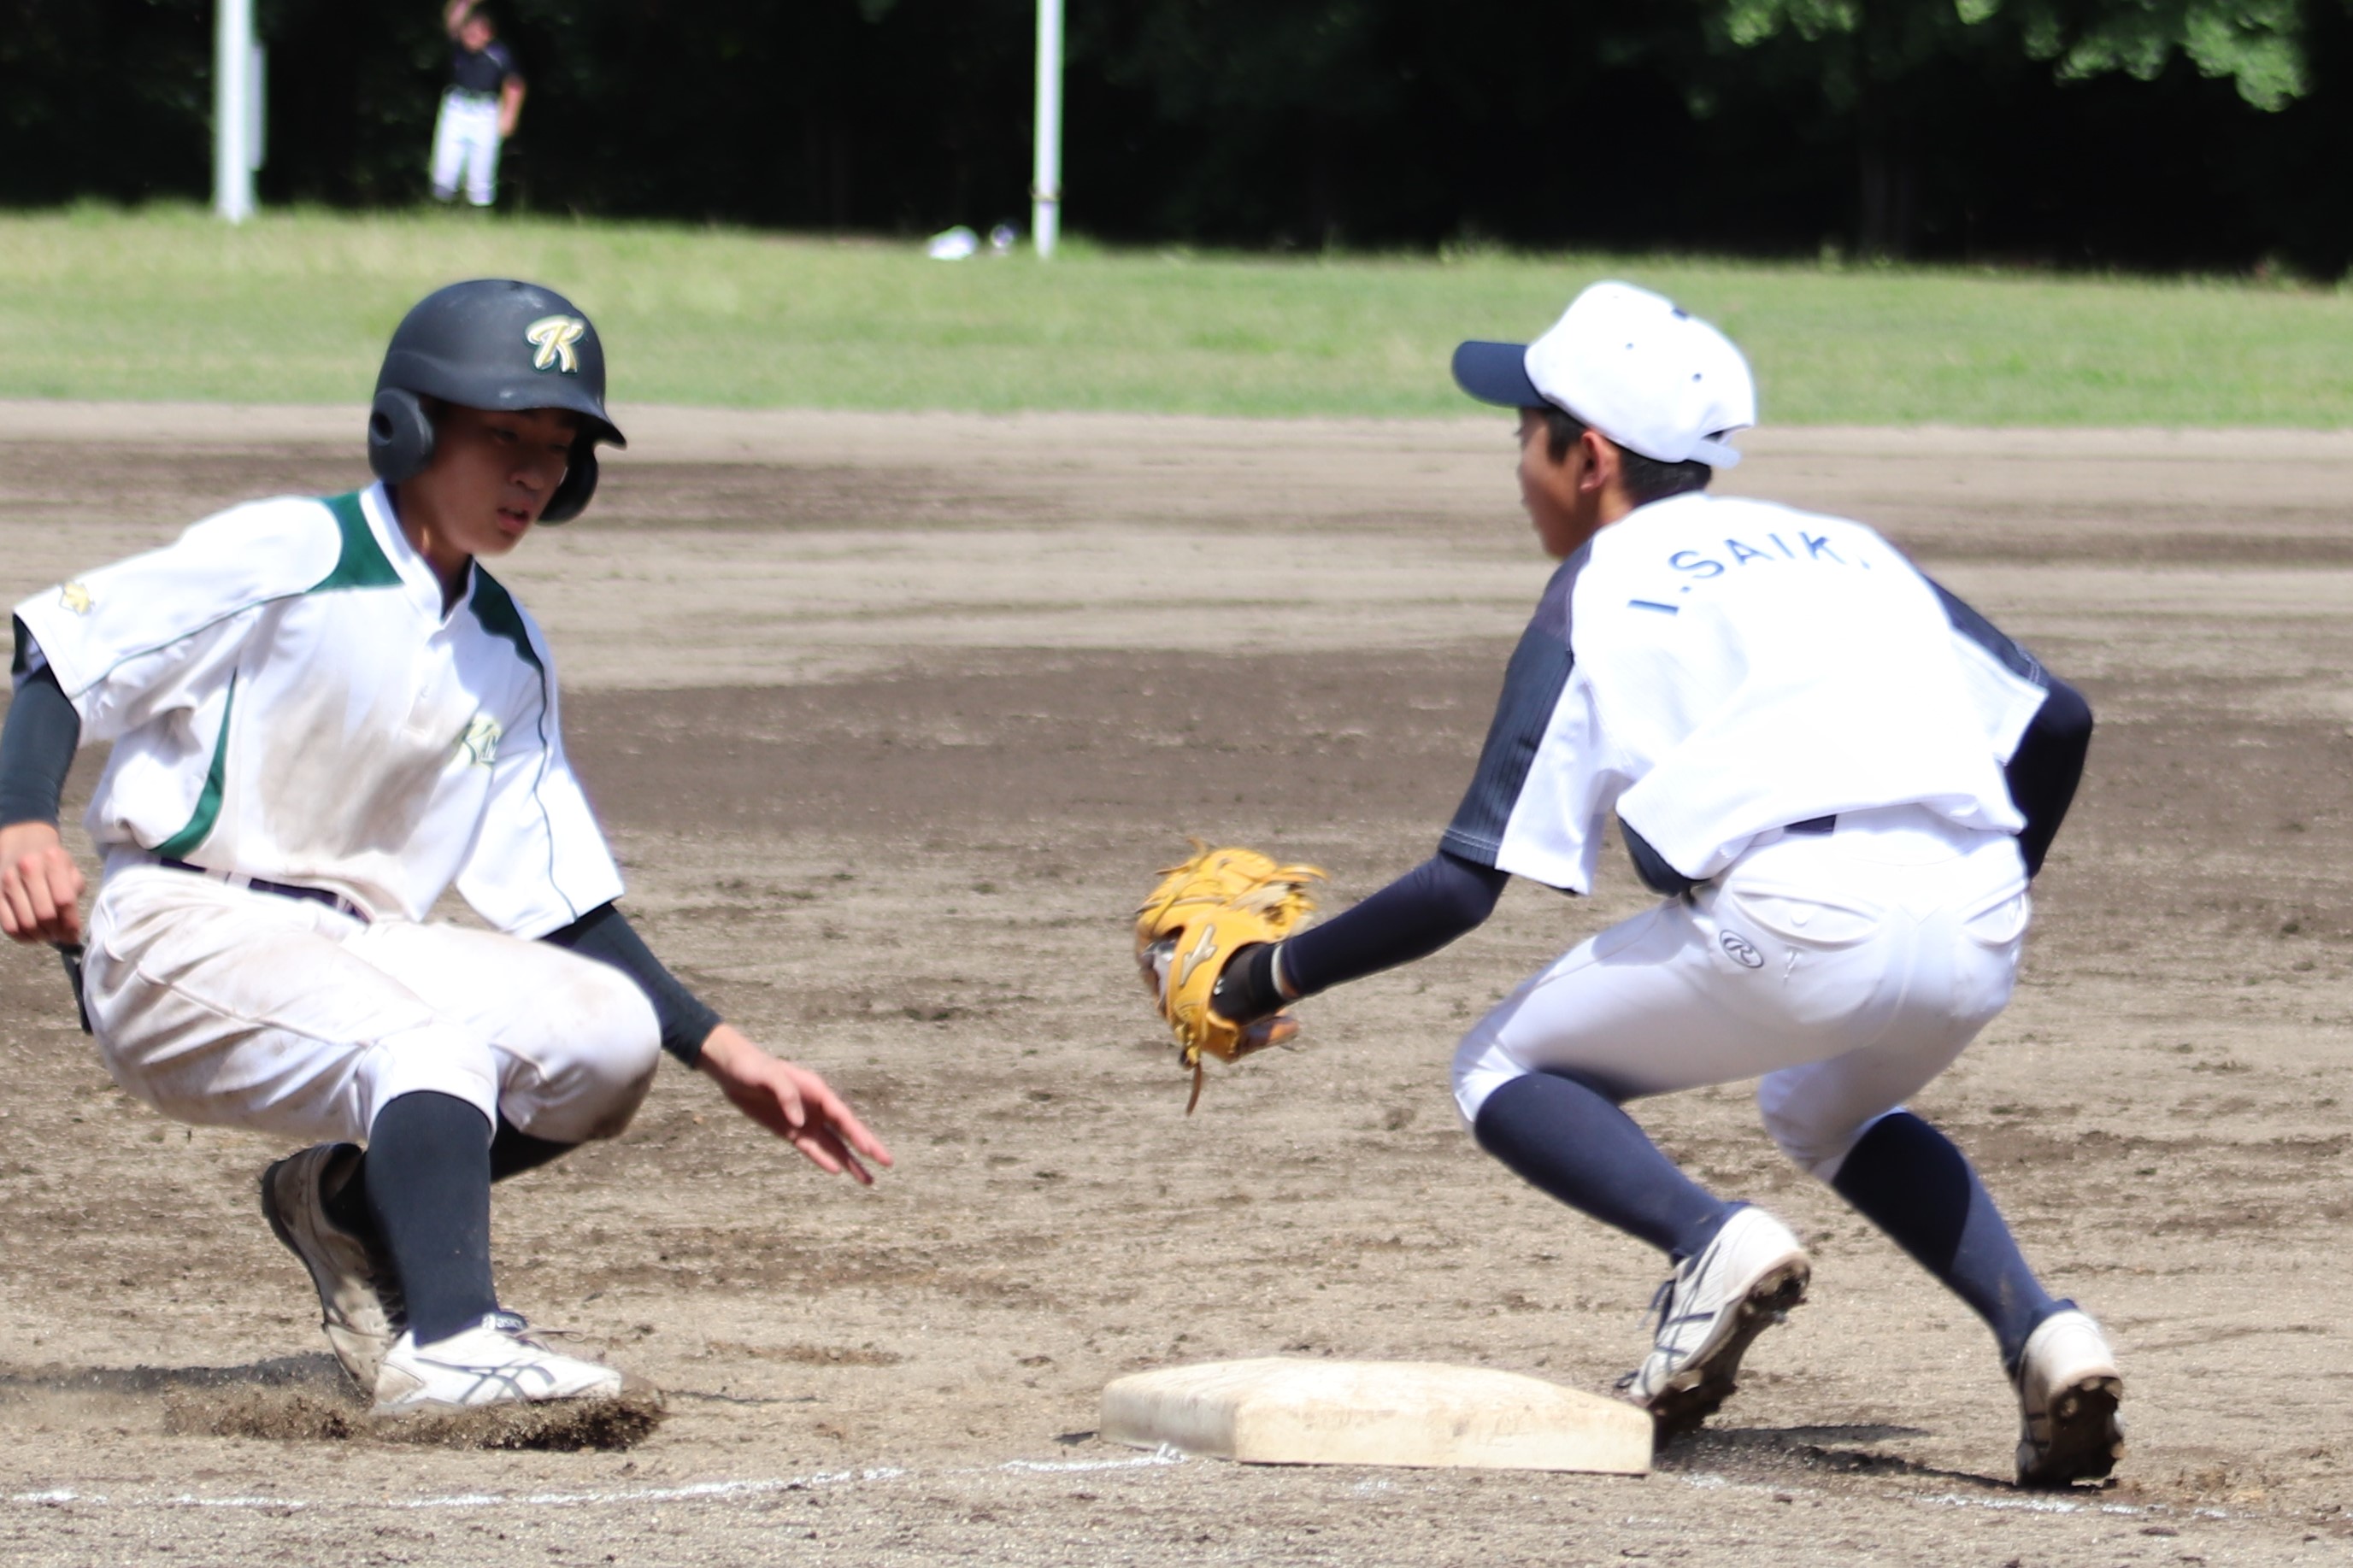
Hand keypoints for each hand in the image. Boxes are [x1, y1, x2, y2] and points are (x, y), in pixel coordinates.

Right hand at [0, 821, 82, 944]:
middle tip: (61, 937)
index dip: (71, 923)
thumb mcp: (70, 867)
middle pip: (45, 914)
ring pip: (26, 922)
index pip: (64, 900)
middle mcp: (28, 869)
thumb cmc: (52, 860)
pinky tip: (32, 937)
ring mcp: (7, 881)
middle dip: (56, 932)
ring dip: (40, 936)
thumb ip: (74, 890)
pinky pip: (8, 925)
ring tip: (48, 936)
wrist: (22, 843)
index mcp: (52, 860)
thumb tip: (71, 924)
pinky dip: (22, 937)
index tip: (74, 935)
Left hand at [695, 1024, 892, 1183]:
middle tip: (888, 1163)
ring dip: (850, 1161)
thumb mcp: (768, 1075)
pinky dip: (824, 1159)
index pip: (843, 1117)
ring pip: (833, 1145)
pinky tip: (837, 1171)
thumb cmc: (752, 1067)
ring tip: (868, 1180)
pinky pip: (811, 1148)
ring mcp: (805, 1121)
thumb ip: (786, 1095)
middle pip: (846, 1132)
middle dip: (867, 1147)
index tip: (871, 1150)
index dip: (858, 1134)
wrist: (733, 1070)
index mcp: (817, 1091)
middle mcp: (816, 1108)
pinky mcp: (790, 1131)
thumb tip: (800, 1122)